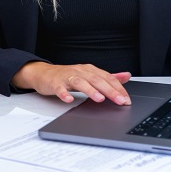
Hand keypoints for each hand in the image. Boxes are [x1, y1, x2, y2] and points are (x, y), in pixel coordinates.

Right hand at [13, 62, 131, 104]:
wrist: (44, 74)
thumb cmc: (68, 76)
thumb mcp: (89, 75)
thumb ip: (107, 77)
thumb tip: (126, 76)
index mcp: (89, 70)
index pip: (107, 78)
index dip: (118, 88)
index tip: (126, 99)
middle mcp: (79, 71)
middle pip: (96, 80)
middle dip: (109, 90)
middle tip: (120, 100)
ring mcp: (67, 77)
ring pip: (80, 82)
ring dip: (90, 90)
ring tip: (99, 99)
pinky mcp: (55, 83)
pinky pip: (60, 89)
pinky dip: (64, 94)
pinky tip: (68, 100)